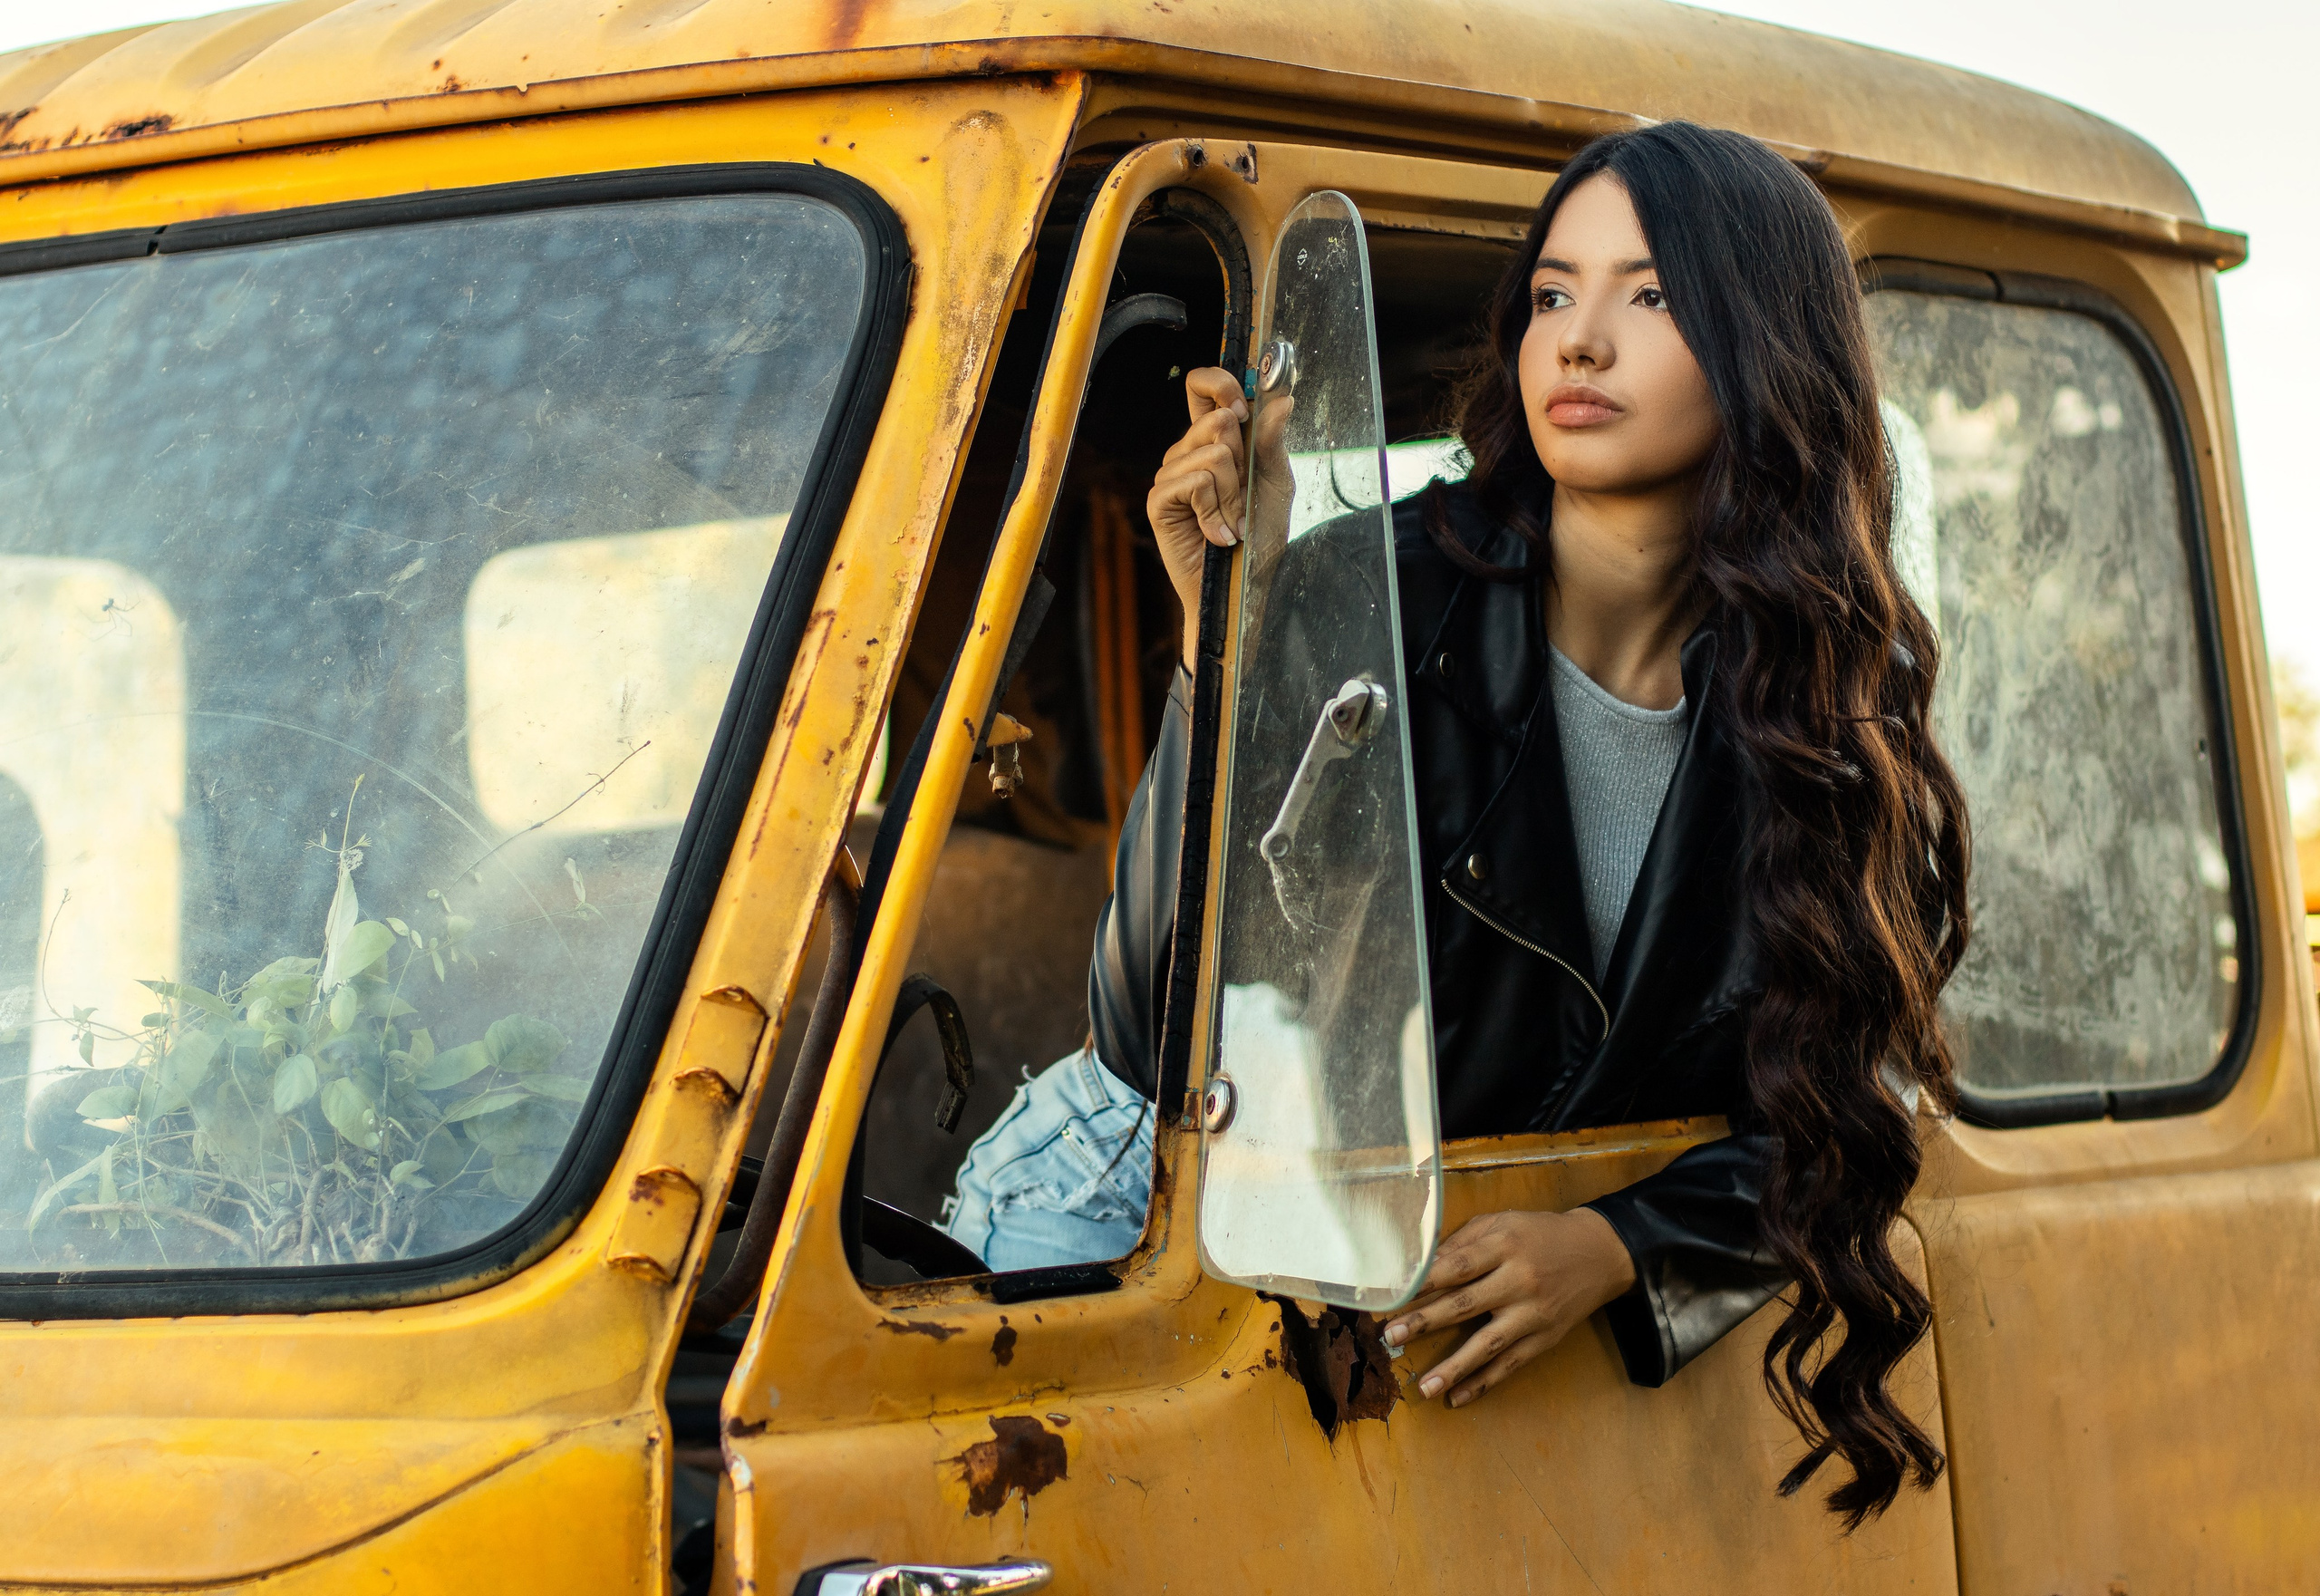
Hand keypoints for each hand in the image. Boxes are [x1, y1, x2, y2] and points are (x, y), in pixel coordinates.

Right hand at [1146, 367, 1293, 668]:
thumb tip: (1281, 398)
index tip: (1243, 410)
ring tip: (1232, 523)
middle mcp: (1187, 451)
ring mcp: (1169, 475)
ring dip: (1232, 497)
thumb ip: (1272, 441)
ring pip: (1212, 456)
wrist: (1244, 586)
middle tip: (1242, 499)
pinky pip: (1195, 482)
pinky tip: (1217, 534)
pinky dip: (1215, 512)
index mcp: (1212, 439)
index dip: (1221, 384)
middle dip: (1242, 464)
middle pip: (1217, 421)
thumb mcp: (1275, 483)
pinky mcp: (1159, 501)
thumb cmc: (1259, 539)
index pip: (1202, 387)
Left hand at [1383, 1208, 1637, 1408]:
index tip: (1391, 1295)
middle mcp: (1519, 1280)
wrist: (1600, 1253)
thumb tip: (1419, 1266)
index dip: (1422, 1282)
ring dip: (1453, 1367)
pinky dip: (1484, 1383)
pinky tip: (1457, 1398)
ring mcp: (1533, 1313)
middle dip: (1425, 1322)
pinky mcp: (1545, 1338)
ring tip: (1423, 1387)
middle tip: (1391, 1337)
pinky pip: (1511, 1365)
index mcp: (1504, 1245)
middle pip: (1466, 1304)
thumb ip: (1462, 1242)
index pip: (1456, 1266)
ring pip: (1488, 1344)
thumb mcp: (1502, 1223)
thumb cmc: (1539, 1234)